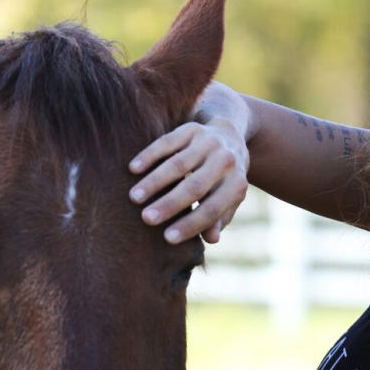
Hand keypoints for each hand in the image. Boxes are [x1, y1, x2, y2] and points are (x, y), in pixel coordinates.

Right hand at [129, 117, 248, 243]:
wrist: (229, 135)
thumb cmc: (223, 179)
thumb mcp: (228, 199)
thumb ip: (219, 218)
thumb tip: (211, 240)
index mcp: (237, 184)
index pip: (213, 209)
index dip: (191, 224)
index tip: (168, 238)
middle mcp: (226, 161)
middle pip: (195, 186)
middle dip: (170, 204)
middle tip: (147, 219)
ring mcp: (209, 142)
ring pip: (179, 164)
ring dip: (154, 181)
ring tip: (134, 197)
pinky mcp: (192, 129)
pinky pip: (167, 142)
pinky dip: (149, 155)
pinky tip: (133, 168)